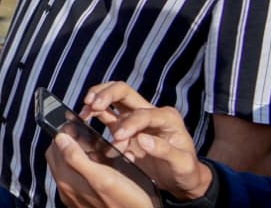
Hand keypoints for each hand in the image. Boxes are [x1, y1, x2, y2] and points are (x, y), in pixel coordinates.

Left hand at [47, 133, 155, 207]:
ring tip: (97, 150)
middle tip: (87, 137)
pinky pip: (80, 178)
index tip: (76, 127)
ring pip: (71, 167)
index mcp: (68, 181)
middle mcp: (67, 190)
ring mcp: (76, 196)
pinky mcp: (86, 201)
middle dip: (70, 143)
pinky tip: (103, 166)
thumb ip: (77, 158)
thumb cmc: (126, 205)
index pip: (54, 149)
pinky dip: (88, 168)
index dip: (63, 135)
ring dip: (80, 155)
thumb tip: (60, 138)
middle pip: (60, 157)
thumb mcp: (103, 177)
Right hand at [79, 82, 210, 199]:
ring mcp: (135, 117)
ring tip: (84, 110)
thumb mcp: (182, 164)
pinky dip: (95, 115)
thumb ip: (165, 151)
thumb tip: (142, 139)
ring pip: (112, 97)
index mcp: (167, 117)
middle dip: (106, 94)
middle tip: (92, 104)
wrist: (181, 178)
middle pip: (124, 91)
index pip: (143, 113)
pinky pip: (106, 114)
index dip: (130, 123)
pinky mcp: (124, 126)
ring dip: (97, 100)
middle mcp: (150, 111)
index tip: (118, 137)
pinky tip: (86, 122)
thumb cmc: (185, 170)